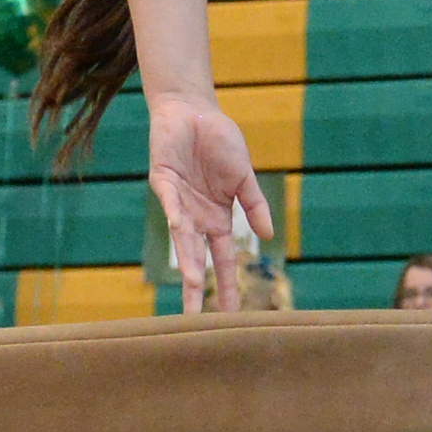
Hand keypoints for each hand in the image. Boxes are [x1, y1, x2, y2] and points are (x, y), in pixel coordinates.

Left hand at [148, 98, 272, 312]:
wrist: (194, 112)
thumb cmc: (220, 143)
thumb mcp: (244, 177)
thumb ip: (254, 207)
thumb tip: (267, 237)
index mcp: (217, 218)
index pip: (222, 259)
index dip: (226, 284)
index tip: (231, 314)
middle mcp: (195, 217)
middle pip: (196, 258)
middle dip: (196, 287)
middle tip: (195, 319)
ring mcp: (177, 202)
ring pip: (181, 238)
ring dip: (185, 260)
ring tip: (188, 285)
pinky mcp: (163, 182)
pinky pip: (169, 202)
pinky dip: (175, 214)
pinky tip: (180, 228)